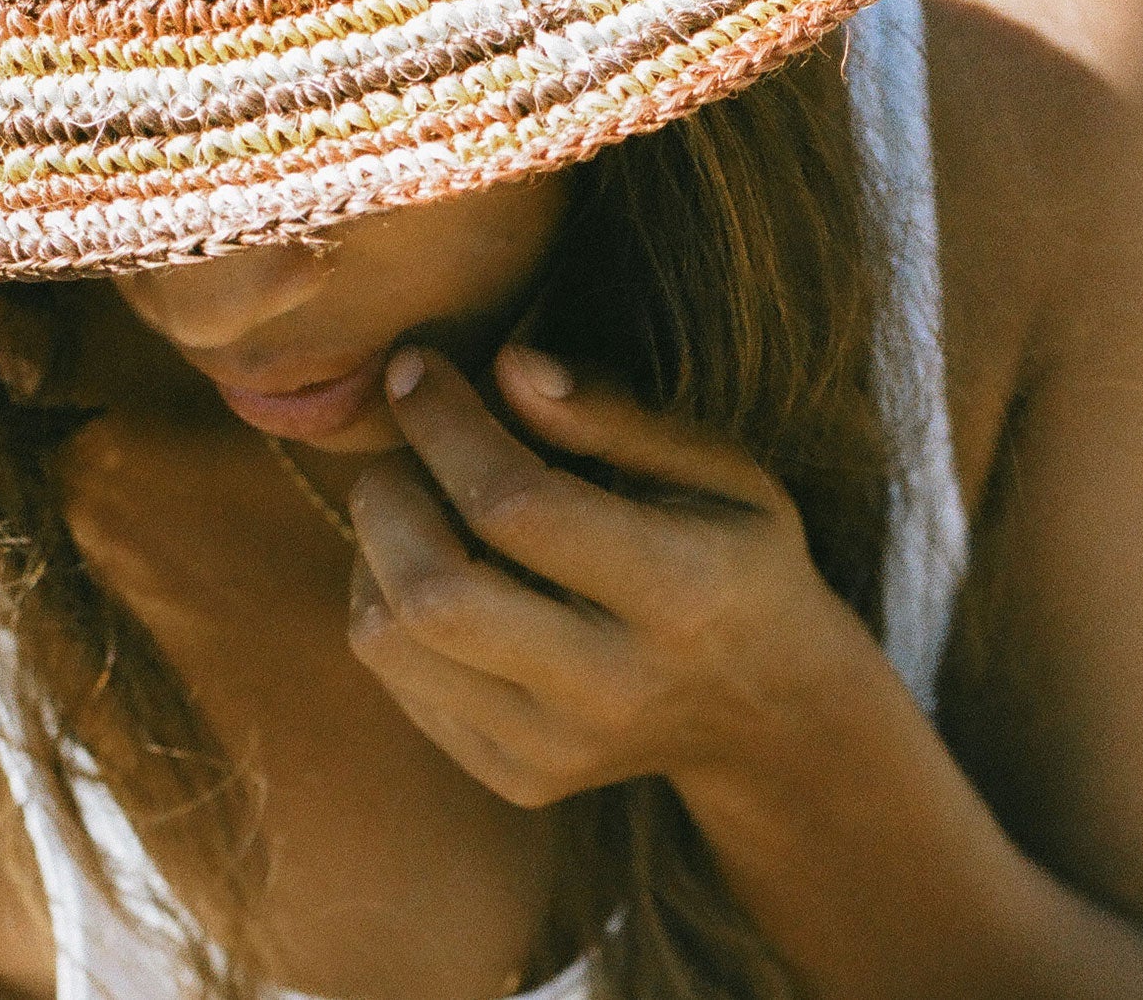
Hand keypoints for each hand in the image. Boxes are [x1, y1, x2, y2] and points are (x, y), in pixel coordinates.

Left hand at [345, 344, 863, 811]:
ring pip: (389, 642)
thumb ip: (609, 413)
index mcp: (678, 591)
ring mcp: (556, 750)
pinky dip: (385, 603)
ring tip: (413, 501)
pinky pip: (395, 680)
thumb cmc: (732, 553)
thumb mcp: (715, 466)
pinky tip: (434, 563)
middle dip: (389, 493)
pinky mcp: (513, 778)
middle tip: (403, 444)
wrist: (769, 709)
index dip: (446, 424)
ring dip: (373, 548)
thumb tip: (505, 364)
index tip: (414, 367)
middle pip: (434, 593)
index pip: (517, 506)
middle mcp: (612, 688)